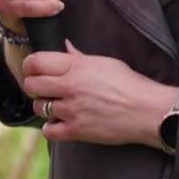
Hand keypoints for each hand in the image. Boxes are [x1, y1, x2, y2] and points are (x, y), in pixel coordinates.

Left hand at [23, 41, 178, 146]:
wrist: (148, 111)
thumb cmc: (130, 84)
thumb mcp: (105, 62)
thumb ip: (79, 56)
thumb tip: (65, 46)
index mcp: (76, 66)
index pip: (37, 61)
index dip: (30, 65)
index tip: (33, 69)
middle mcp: (70, 86)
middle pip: (31, 85)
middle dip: (34, 86)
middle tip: (43, 88)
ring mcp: (72, 110)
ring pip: (39, 107)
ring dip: (44, 106)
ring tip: (55, 105)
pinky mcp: (77, 130)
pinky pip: (49, 131)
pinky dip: (50, 128)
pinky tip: (58, 123)